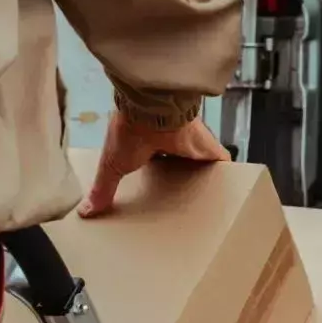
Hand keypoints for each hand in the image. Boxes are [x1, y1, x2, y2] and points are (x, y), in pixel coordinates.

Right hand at [78, 113, 229, 217]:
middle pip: (183, 164)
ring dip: (208, 178)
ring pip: (203, 164)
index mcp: (150, 145)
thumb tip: (85, 211)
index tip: (161, 191)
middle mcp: (174, 144)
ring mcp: (194, 145)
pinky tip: (236, 188)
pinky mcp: (209, 148)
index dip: (160, 174)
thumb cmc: (129, 131)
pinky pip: (224, 162)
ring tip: (211, 199)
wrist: (151, 111)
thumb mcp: (113, 165)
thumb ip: (103, 188)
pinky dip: (231, 174)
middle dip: (186, 178)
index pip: (157, 162)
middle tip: (189, 200)